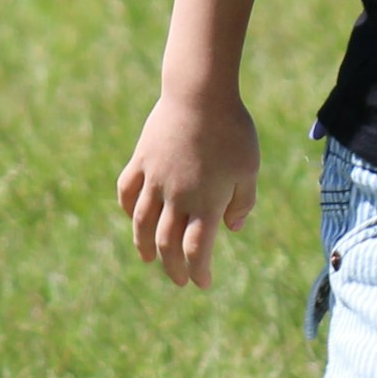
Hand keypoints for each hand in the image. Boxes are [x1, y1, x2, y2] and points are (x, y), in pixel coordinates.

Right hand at [116, 88, 256, 287]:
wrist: (200, 94)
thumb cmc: (233, 131)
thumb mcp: (249, 169)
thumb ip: (243, 203)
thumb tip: (232, 229)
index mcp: (206, 203)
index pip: (197, 251)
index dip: (198, 272)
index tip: (202, 283)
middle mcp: (176, 197)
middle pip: (167, 243)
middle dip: (173, 267)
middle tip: (178, 280)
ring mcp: (155, 179)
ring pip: (142, 222)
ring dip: (144, 246)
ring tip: (149, 258)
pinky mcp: (142, 160)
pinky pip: (128, 190)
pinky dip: (128, 208)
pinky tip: (133, 217)